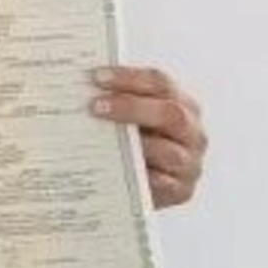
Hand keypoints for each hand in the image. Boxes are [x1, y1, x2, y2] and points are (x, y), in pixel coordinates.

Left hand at [91, 66, 206, 208]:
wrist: (140, 186)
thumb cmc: (130, 144)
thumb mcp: (127, 118)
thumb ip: (113, 101)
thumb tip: (77, 86)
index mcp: (180, 105)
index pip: (160, 83)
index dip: (129, 78)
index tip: (97, 77)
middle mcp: (190, 132)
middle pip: (169, 113)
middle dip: (131, 107)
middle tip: (95, 106)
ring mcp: (189, 162)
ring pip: (167, 151)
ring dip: (134, 143)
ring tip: (101, 139)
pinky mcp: (181, 190)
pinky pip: (163, 183)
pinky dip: (140, 175)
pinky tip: (116, 169)